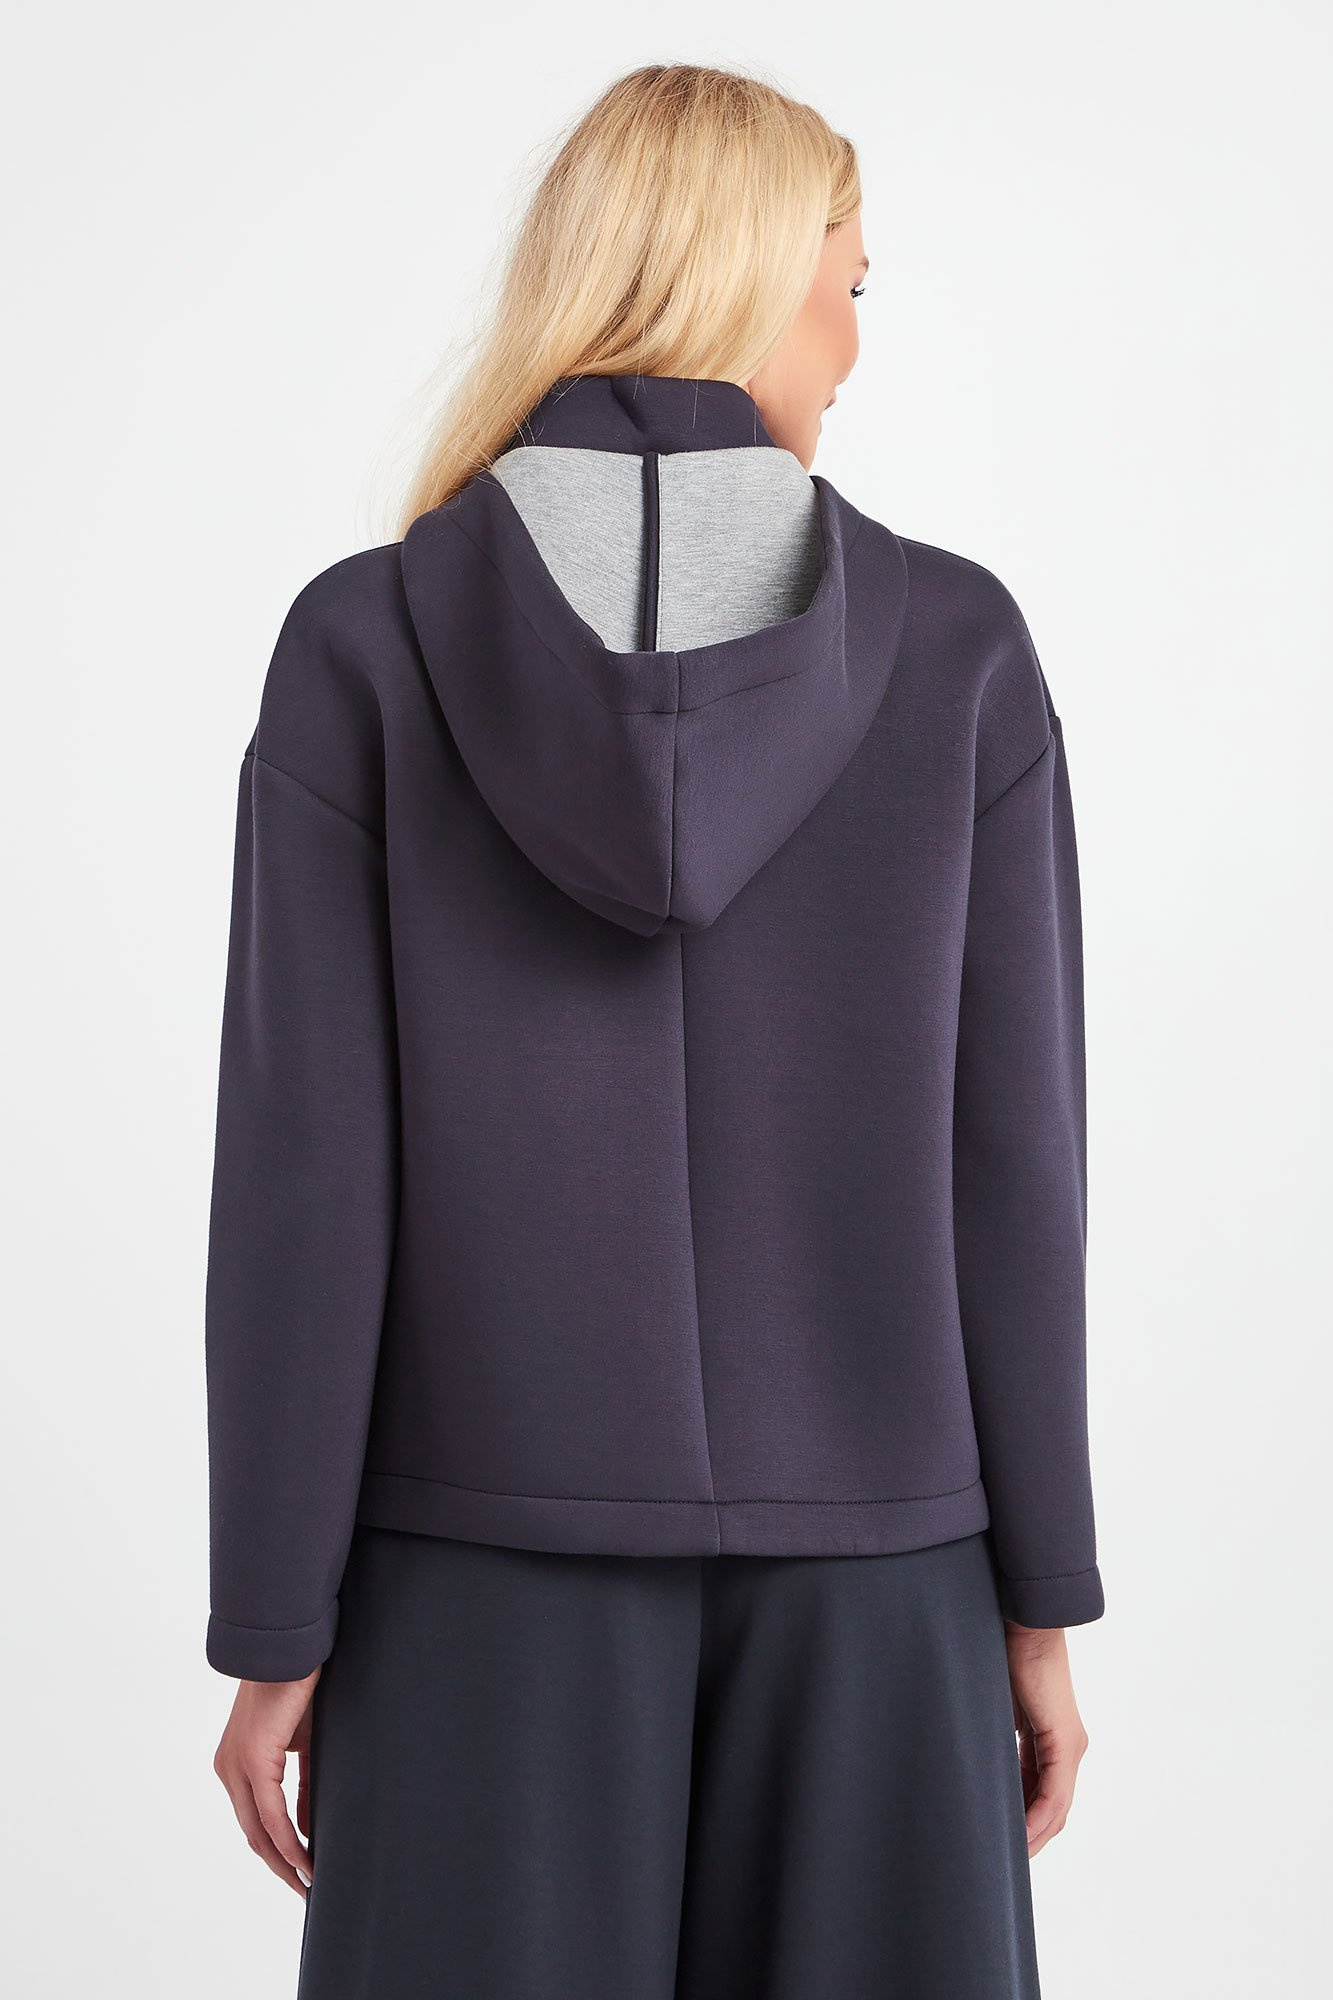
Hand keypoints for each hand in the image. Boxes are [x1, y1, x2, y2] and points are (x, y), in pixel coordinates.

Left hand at [213, 1667, 320, 1896]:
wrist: (290, 1648)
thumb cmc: (297, 1687)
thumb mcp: (301, 1744)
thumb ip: (300, 1786)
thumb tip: (306, 1828)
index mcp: (237, 1764)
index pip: (254, 1821)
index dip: (277, 1851)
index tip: (300, 1872)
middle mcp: (229, 1770)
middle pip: (252, 1835)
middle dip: (280, 1867)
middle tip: (305, 1890)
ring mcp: (237, 1766)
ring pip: (258, 1830)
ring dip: (284, 1861)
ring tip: (308, 1883)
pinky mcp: (252, 1760)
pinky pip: (270, 1813)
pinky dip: (288, 1840)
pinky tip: (305, 1858)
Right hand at [1004, 1622, 1088, 1858]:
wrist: (1022, 1622)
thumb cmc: (1003, 1654)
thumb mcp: (996, 1708)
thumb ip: (995, 1738)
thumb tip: (974, 1761)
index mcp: (1053, 1739)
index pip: (1041, 1795)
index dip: (1023, 1822)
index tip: (998, 1840)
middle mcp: (1068, 1748)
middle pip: (1052, 1809)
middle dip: (1029, 1837)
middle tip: (1000, 1859)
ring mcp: (1070, 1746)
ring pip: (1055, 1807)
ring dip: (1033, 1835)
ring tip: (1006, 1856)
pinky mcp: (1065, 1742)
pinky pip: (1054, 1795)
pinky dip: (1037, 1818)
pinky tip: (1019, 1836)